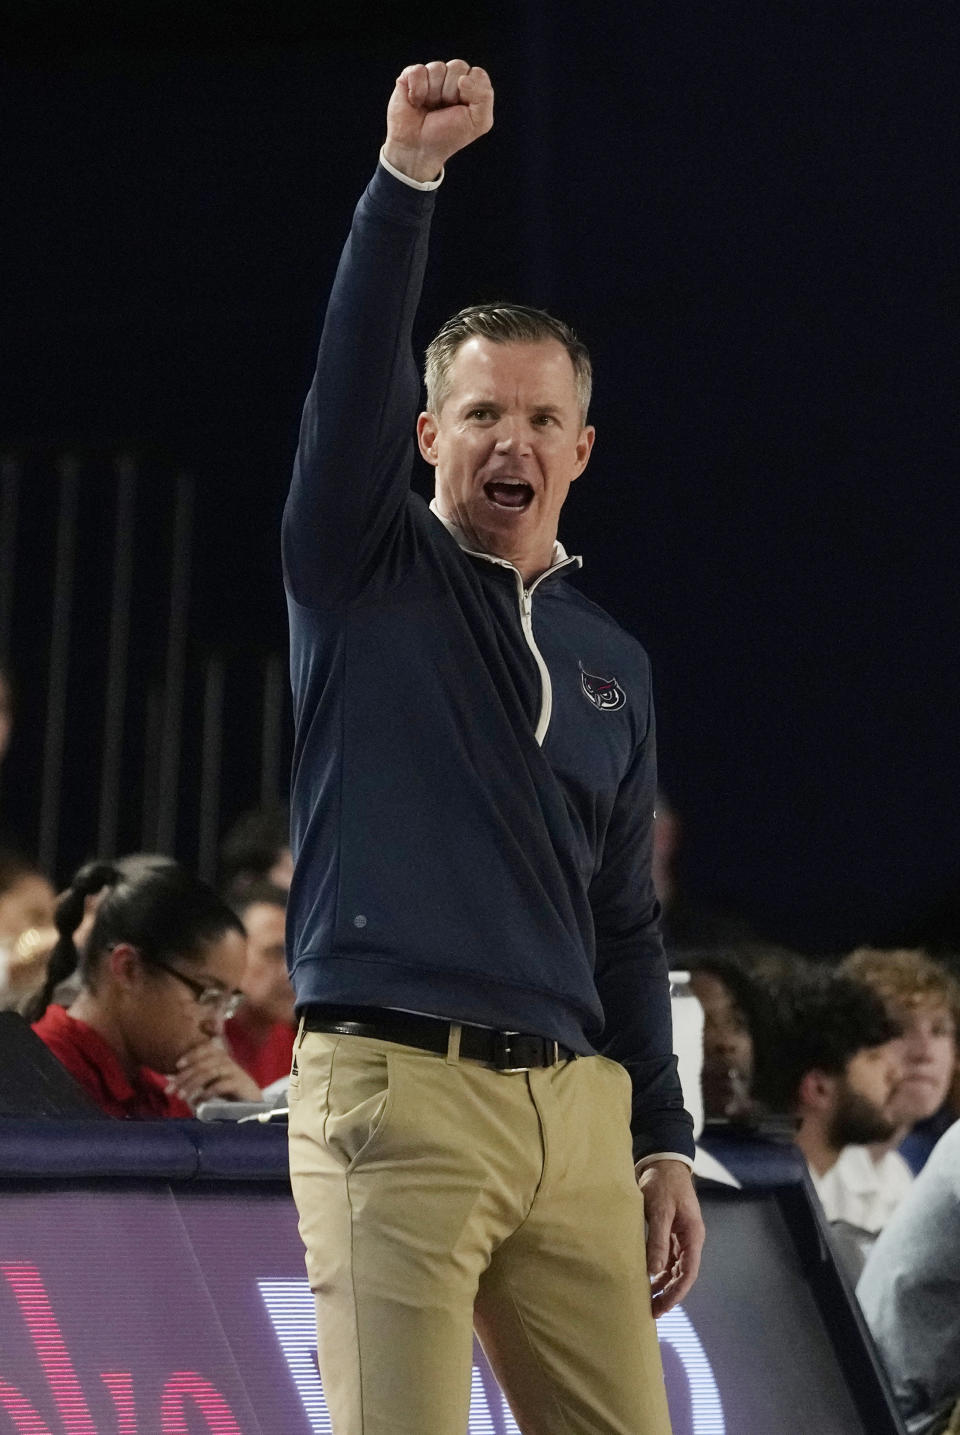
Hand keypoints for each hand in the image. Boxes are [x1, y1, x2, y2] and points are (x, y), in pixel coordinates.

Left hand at [170, 1040, 262, 1106]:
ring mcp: (234, 1072)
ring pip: (209, 1073)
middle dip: (184, 1076)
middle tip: (170, 1089)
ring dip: (192, 1085)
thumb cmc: (229, 1092)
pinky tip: (198, 1101)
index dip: (191, 1055)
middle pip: (203, 1064)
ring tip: (180, 1097)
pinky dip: (207, 1092)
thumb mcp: (212, 1082)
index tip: (177, 1065)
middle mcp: (227, 1061)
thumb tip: (174, 1081)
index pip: (204, 1049)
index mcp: (220, 1057)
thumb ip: (199, 1078)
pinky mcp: (240, 1084)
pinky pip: (221, 1085)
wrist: (253, 1103)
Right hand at [383, 60, 493, 182]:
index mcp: (470, 87)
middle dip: (451, 93)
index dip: (469, 92)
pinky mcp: (411, 76)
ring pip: (437, 68)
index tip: (462, 110)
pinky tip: (415, 103)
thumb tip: (463, 78)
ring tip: (429, 107)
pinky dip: (417, 91)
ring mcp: (431, 76)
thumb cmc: (447, 136)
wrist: (418, 149)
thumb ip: (484, 97)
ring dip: (433, 94)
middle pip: (458, 67)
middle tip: (443, 110)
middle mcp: (451, 78)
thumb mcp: (478, 123)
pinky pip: (418, 71)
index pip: (477, 74)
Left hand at [637, 1159, 704, 1316]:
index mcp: (693, 1236)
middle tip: (651, 1311)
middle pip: (682, 1274)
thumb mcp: (660, 1210)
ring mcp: (679, 1236)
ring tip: (646, 1299)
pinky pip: (665, 1257)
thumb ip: (658, 1240)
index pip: (688, 1273)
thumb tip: (654, 1271)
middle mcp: (689, 1239)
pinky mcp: (668, 1231)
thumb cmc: (663, 1184)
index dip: (676, 1293)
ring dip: (662, 1284)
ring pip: (673, 1268)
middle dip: (669, 1294)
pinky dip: (657, 1269)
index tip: (662, 1307)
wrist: (662, 1161)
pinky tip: (646, 1278)